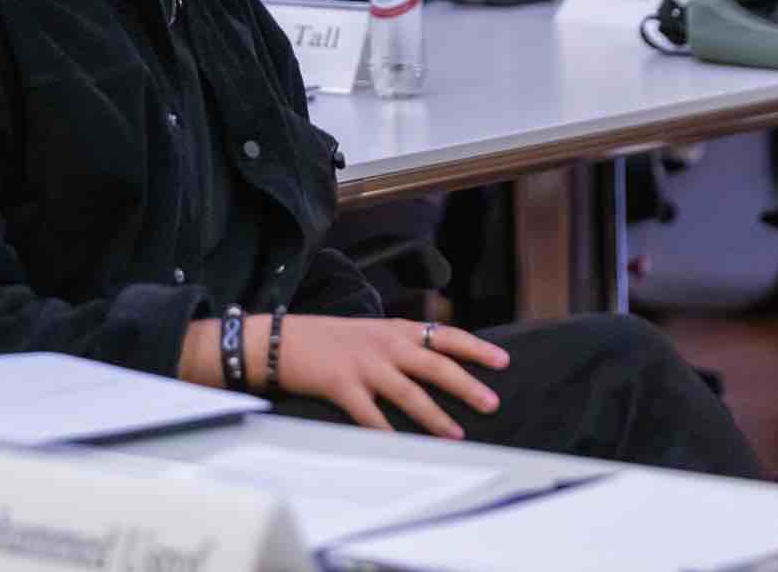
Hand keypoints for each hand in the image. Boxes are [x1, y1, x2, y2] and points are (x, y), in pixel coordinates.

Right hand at [194, 315, 508, 439]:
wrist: (276, 339)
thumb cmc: (320, 338)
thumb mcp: (364, 330)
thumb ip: (395, 343)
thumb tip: (428, 359)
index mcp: (392, 329)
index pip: (443, 335)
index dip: (474, 348)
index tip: (502, 361)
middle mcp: (383, 344)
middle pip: (435, 365)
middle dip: (467, 384)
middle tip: (492, 402)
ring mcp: (363, 365)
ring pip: (410, 393)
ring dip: (436, 416)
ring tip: (457, 434)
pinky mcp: (342, 385)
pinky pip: (370, 415)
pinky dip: (388, 433)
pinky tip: (403, 448)